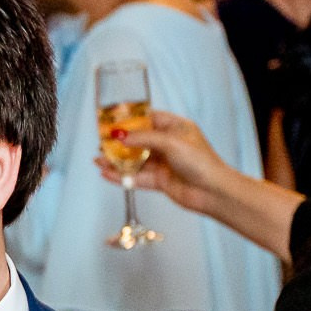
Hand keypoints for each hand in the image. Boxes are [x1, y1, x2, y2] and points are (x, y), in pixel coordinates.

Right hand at [93, 110, 230, 212]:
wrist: (212, 192)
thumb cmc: (200, 161)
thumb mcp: (170, 142)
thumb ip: (142, 139)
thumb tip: (118, 136)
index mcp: (175, 128)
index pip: (149, 119)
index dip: (130, 120)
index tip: (112, 121)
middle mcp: (169, 144)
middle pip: (138, 141)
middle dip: (119, 143)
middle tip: (100, 143)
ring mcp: (164, 163)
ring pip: (135, 160)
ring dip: (116, 161)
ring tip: (97, 160)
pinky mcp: (160, 181)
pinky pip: (137, 177)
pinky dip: (121, 176)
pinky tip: (106, 174)